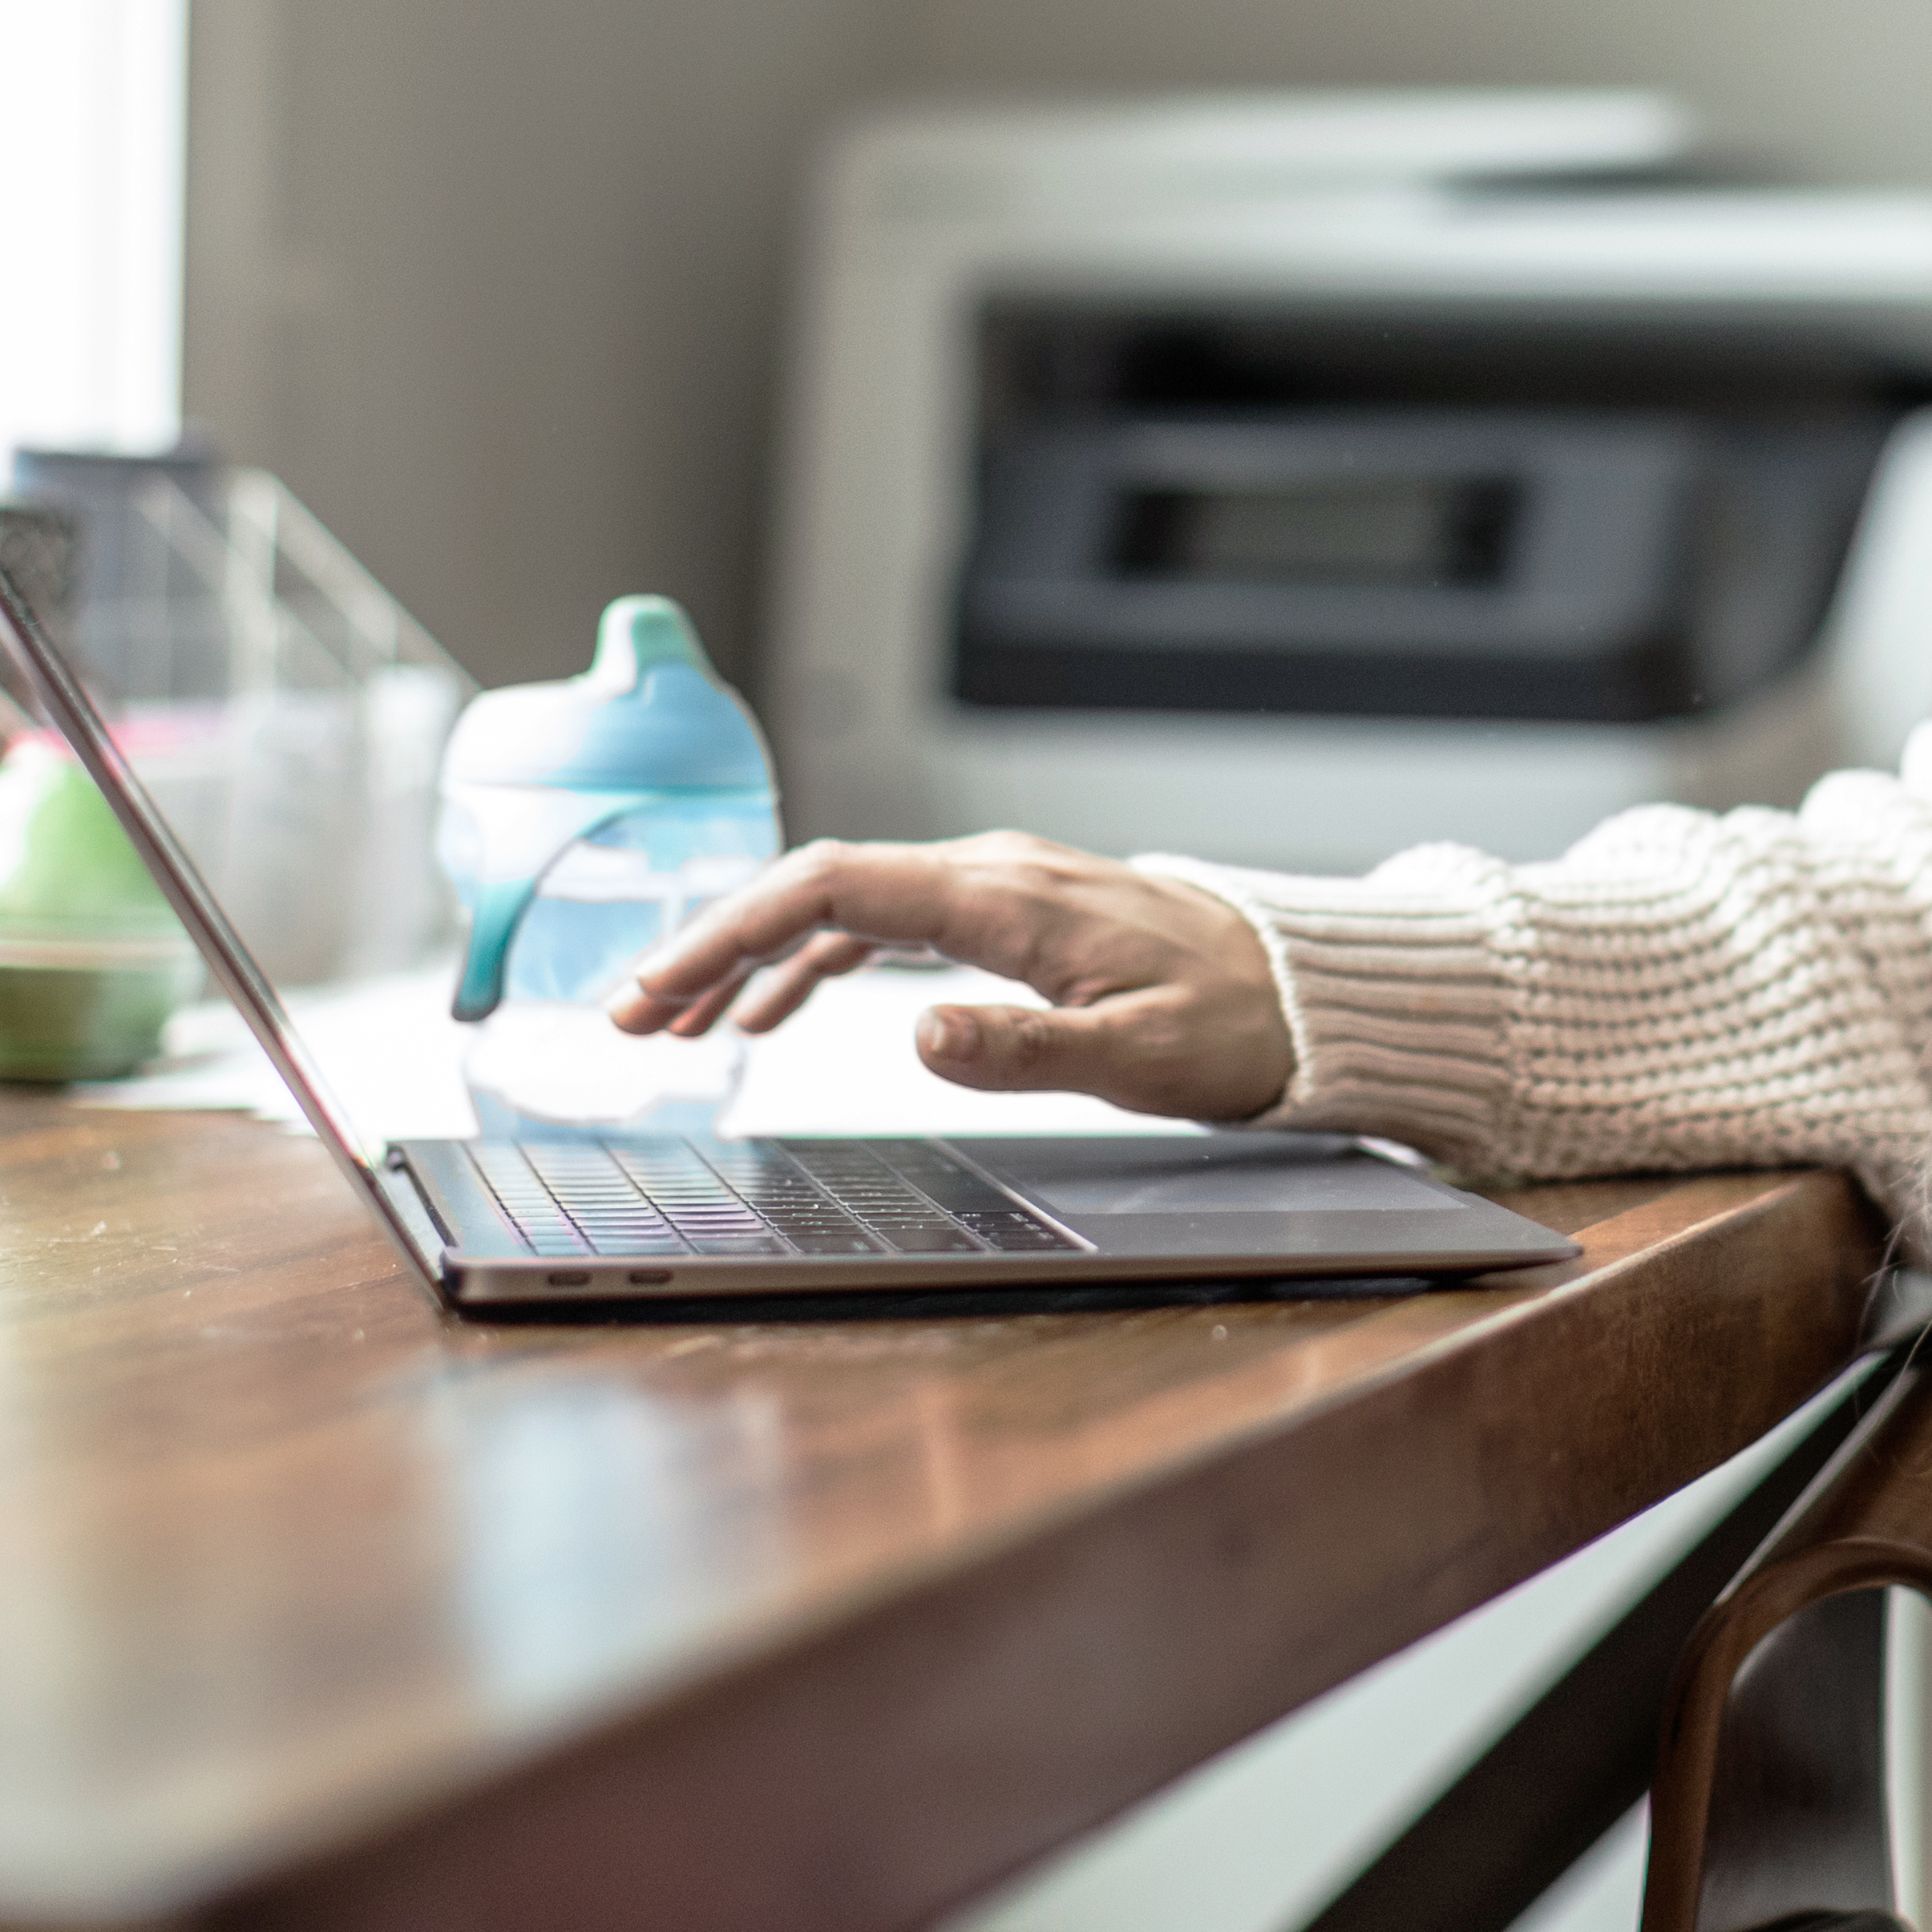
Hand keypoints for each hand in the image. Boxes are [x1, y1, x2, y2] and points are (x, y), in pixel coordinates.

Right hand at [605, 833, 1296, 1121]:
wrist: (1302, 992)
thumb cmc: (1235, 1023)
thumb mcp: (1140, 1057)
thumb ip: (1026, 1049)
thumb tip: (919, 1032)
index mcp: (1008, 898)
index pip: (835, 885)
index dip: (731, 929)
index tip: (660, 983)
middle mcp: (991, 874)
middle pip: (815, 887)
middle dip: (711, 946)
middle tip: (629, 1014)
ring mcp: (995, 888)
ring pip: (841, 904)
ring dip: (749, 957)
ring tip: (674, 1021)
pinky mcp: (1005, 913)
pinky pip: (883, 921)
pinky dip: (812, 959)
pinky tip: (769, 1009)